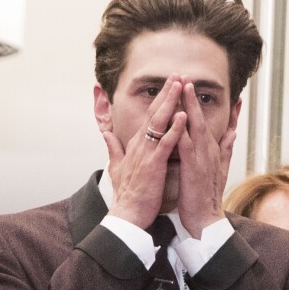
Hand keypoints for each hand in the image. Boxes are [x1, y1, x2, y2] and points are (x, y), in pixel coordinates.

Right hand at [104, 75, 186, 227]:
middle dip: (167, 92)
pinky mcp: (153, 164)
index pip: (149, 116)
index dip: (160, 99)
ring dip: (170, 102)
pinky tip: (182, 116)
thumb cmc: (127, 193)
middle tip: (178, 74)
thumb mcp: (116, 167)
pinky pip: (165, 143)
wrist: (126, 215)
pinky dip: (173, 129)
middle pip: (154, 112)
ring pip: (159, 122)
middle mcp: (140, 144)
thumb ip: (113, 148)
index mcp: (136, 144)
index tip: (170, 84)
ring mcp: (146, 152)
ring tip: (180, 85)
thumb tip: (106, 133)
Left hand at [177, 81, 235, 237]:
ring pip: (195, 126)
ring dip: (189, 105)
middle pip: (201, 117)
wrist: (206, 220)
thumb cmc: (208, 196)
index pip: (214, 122)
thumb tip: (233, 131)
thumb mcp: (221, 169)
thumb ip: (226, 148)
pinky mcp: (193, 167)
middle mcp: (209, 150)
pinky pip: (187, 144)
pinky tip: (180, 116)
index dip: (209, 103)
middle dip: (194, 96)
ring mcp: (202, 157)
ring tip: (184, 86)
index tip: (208, 85)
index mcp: (212, 150)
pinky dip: (184, 129)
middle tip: (188, 76)